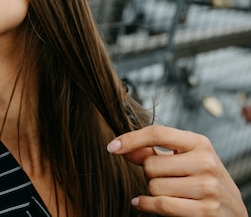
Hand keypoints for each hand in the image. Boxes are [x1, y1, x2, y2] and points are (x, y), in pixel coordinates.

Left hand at [107, 124, 247, 216]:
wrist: (233, 210)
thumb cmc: (201, 179)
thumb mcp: (182, 159)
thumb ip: (151, 152)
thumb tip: (120, 146)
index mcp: (199, 143)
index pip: (157, 133)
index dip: (131, 139)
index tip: (112, 146)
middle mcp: (205, 161)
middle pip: (150, 165)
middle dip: (149, 175)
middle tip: (164, 179)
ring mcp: (207, 187)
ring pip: (153, 186)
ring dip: (153, 192)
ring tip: (170, 192)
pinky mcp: (205, 210)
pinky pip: (160, 205)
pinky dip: (146, 205)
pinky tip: (142, 203)